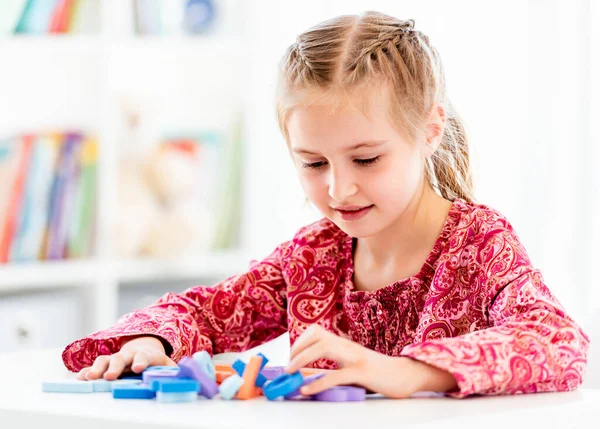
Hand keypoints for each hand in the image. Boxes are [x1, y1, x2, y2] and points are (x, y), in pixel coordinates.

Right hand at [76, 336, 176, 380]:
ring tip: (90, 377)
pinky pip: (94, 366)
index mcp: (146, 355)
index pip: (144, 357)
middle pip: (121, 358)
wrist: (143, 348)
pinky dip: (86, 371)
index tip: (137, 368)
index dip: (141, 361)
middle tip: (110, 376)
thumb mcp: (167, 365)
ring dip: (97, 368)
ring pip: (105, 360)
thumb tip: (183, 377)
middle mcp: (128, 355)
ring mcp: (115, 359)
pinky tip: (80, 378)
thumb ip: (173, 371)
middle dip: (115, 366)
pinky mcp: (105, 365)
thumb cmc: (155, 362)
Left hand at [285, 325, 456, 397]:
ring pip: (324, 349)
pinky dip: (318, 383)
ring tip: (290, 372)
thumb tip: (311, 375)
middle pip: (317, 337)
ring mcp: (355, 358)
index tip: (291, 356)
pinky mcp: (362, 372)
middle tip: (287, 366)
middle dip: (297, 350)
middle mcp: (348, 347)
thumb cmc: (378, 373)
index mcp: (344, 344)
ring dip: (303, 359)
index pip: (317, 332)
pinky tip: (307, 390)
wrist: (405, 375)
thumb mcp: (353, 365)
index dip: (301, 341)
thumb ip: (335, 366)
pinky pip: (337, 375)